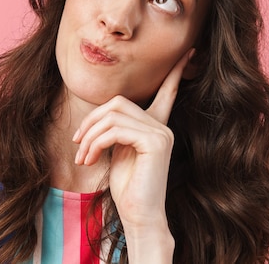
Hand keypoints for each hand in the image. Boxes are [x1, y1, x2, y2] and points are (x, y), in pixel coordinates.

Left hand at [72, 48, 193, 231]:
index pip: (167, 92)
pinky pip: (115, 130)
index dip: (175, 73)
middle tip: (79, 144)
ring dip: (90, 135)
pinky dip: (96, 142)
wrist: (139, 216)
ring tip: (83, 156)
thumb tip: (101, 117)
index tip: (189, 52)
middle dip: (92, 120)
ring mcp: (161, 132)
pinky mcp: (155, 142)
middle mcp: (162, 125)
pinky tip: (91, 158)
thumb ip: (116, 129)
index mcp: (156, 126)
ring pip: (113, 115)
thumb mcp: (118, 151)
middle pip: (118, 102)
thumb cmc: (128, 187)